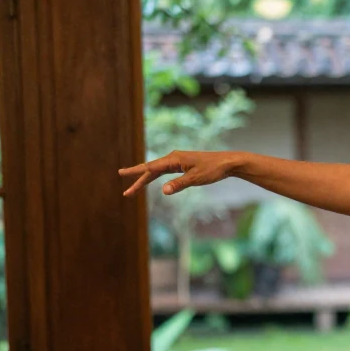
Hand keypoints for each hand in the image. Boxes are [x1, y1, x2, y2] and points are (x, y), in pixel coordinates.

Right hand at [118, 150, 238, 196]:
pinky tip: (151, 180)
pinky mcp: (183, 165)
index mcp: (174, 159)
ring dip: (146, 180)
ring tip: (134, 188)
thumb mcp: (196, 179)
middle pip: (151, 170)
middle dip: (138, 180)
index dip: (135, 172)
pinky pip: (164, 171)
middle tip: (126, 192)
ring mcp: (177, 161)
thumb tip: (163, 191)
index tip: (121, 174)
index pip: (150, 167)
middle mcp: (173, 158)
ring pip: (157, 171)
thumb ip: (179, 184)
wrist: (227, 162)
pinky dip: (155, 176)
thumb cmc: (213, 169)